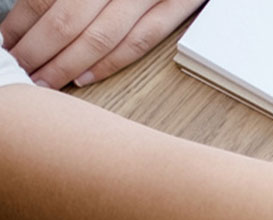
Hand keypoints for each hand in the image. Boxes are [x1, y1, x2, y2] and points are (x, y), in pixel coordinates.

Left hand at [1, 0, 205, 88]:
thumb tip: (33, 10)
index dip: (22, 25)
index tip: (7, 45)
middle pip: (68, 21)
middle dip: (40, 52)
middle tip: (23, 73)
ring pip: (101, 36)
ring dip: (69, 64)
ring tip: (46, 81)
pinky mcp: (177, 4)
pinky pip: (142, 40)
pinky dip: (111, 61)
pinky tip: (86, 77)